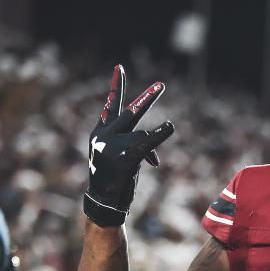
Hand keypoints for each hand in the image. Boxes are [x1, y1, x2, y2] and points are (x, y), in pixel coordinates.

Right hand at [84, 64, 174, 225]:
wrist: (103, 203)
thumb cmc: (113, 180)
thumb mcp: (118, 156)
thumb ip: (132, 142)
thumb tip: (152, 149)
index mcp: (100, 133)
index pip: (110, 106)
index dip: (117, 87)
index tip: (120, 67)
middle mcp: (104, 136)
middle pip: (129, 112)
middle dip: (147, 100)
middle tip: (162, 85)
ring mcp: (112, 146)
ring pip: (140, 133)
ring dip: (154, 139)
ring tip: (167, 130)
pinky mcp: (124, 158)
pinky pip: (146, 143)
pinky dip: (158, 135)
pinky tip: (169, 127)